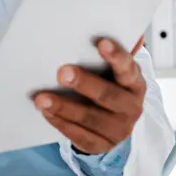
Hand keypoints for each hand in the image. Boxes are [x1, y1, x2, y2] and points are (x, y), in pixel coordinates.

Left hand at [34, 37, 146, 154]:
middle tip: (62, 72)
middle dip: (84, 83)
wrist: (113, 125)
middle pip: (107, 95)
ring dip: (63, 107)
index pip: (128, 69)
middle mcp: (131, 108)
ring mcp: (118, 129)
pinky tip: (46, 112)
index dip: (116, 56)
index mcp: (135, 84)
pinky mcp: (101, 145)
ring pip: (89, 118)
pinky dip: (60, 123)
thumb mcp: (114, 73)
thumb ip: (112, 54)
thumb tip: (124, 31)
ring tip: (41, 98)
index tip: (101, 43)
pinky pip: (79, 135)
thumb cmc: (109, 87)